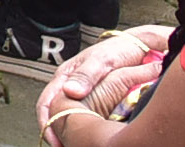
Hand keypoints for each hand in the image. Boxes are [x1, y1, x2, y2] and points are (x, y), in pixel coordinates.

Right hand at [36, 25, 171, 134]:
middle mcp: (70, 85)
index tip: (53, 140)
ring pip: (69, 114)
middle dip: (56, 130)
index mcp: (65, 76)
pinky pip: (84, 115)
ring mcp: (82, 92)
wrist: (139, 48)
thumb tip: (70, 92)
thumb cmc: (118, 51)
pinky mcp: (96, 98)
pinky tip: (89, 135)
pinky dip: (83, 126)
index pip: (46, 102)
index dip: (46, 122)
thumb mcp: (101, 62)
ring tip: (72, 143)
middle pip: (54, 111)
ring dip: (69, 129)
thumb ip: (85, 76)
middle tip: (62, 145)